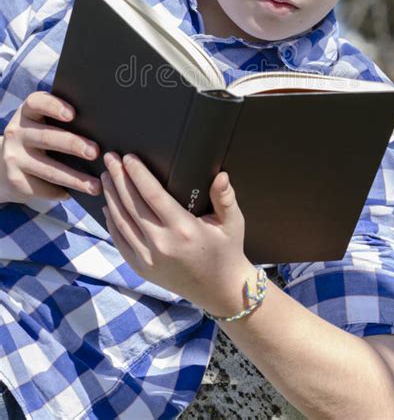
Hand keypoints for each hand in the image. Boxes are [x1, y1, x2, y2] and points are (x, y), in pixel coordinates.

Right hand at [0, 91, 101, 203]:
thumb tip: (103, 128)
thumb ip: (65, 121)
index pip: (37, 103)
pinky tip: (77, 194)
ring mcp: (14, 157)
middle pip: (47, 137)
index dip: (54, 107)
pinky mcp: (16, 180)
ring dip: (74, 178)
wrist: (5, 165)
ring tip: (95, 186)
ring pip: (48, 169)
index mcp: (28, 112)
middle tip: (95, 152)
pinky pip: (42, 188)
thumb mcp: (43, 124)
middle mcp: (17, 132)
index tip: (73, 114)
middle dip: (73, 145)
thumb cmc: (39, 138)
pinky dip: (61, 192)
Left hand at [101, 151, 254, 313]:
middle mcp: (162, 244)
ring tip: (105, 177)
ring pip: (122, 222)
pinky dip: (111, 222)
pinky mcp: (142, 269)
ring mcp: (149, 259)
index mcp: (184, 229)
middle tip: (109, 158)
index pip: (152, 194)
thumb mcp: (233, 223)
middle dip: (118, 178)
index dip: (137, 174)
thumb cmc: (227, 251)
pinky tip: (107, 206)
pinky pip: (120, 242)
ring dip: (111, 197)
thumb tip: (220, 175)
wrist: (220, 291)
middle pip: (132, 204)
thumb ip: (225, 197)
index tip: (127, 157)